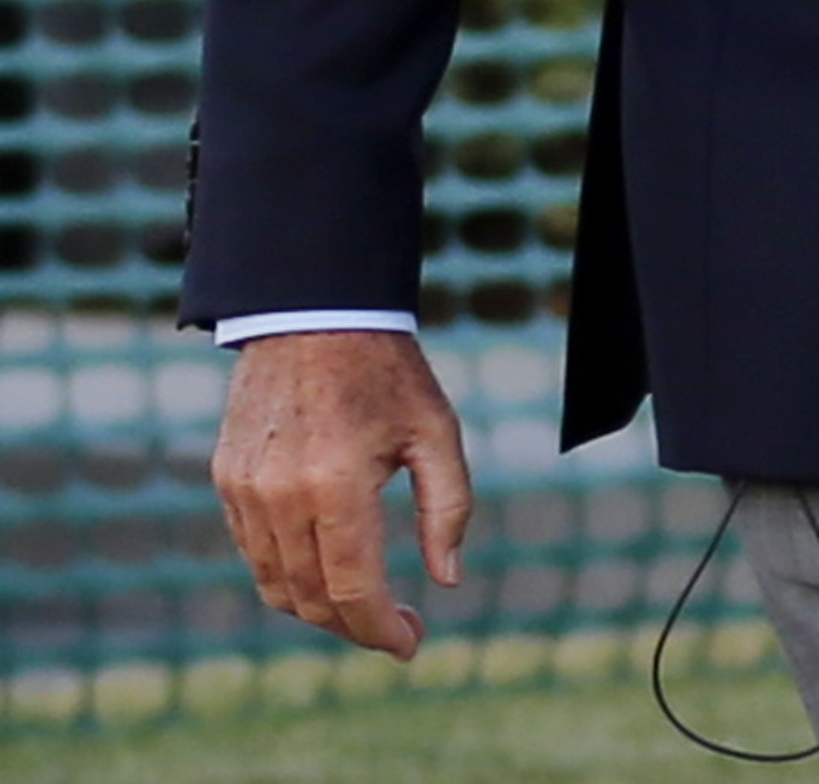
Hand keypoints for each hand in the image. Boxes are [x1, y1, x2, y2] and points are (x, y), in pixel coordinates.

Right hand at [212, 327, 470, 657]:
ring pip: (275, 584)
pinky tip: (326, 572)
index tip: (410, 646)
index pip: (351, 588)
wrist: (313, 316)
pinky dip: (287, 577)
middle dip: (354, 628)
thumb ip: (447, 508)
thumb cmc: (388, 373)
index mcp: (337, 485)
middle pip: (310, 597)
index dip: (380, 630)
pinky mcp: (226, 481)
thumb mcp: (437, 432)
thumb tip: (447, 579)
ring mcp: (244, 490)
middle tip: (396, 632)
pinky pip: (253, 552)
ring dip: (318, 610)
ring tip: (365, 610)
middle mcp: (281, 496)